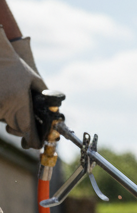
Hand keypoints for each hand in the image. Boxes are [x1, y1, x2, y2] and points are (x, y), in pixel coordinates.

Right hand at [0, 29, 46, 148]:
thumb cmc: (17, 68)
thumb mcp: (35, 80)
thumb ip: (45, 97)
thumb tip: (56, 114)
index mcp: (19, 101)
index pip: (27, 130)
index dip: (33, 140)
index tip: (36, 144)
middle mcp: (5, 106)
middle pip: (18, 129)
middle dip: (24, 128)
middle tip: (27, 119)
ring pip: (7, 123)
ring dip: (12, 119)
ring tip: (14, 100)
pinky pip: (0, 116)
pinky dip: (4, 113)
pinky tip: (7, 99)